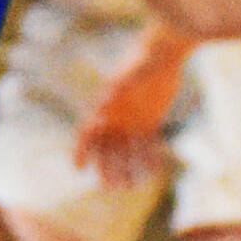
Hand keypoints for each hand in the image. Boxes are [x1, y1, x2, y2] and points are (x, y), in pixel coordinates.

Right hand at [73, 33, 186, 183]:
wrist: (162, 53)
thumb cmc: (143, 59)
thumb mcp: (131, 73)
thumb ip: (119, 86)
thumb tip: (104, 100)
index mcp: (104, 107)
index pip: (86, 133)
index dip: (80, 151)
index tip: (78, 168)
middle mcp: (115, 117)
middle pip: (105, 148)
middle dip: (104, 168)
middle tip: (107, 187)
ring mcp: (131, 121)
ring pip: (125, 151)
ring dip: (125, 169)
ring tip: (128, 187)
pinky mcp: (149, 122)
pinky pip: (146, 145)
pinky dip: (148, 158)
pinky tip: (153, 172)